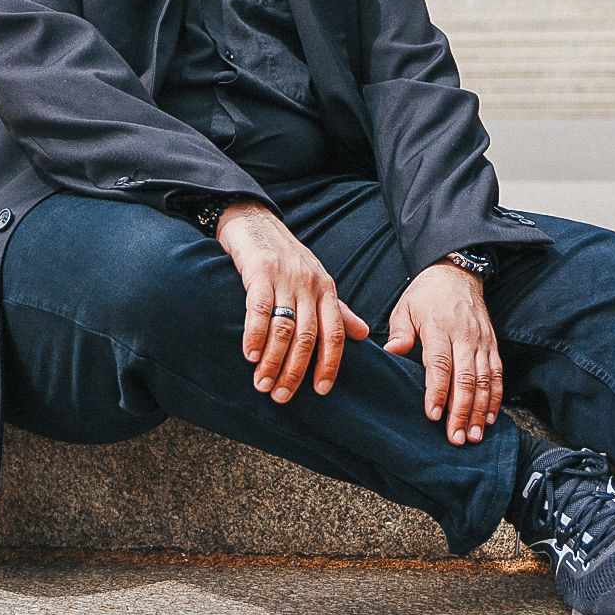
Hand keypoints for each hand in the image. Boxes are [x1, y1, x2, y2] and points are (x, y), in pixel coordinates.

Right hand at [215, 201, 368, 402]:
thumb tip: (364, 335)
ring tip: (262, 383)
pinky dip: (255, 334)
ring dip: (273, 360)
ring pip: (285, 327)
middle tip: (281, 396)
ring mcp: (284, 277)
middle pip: (308, 336)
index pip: (335, 333)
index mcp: (326, 289)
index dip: (330, 363)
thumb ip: (337, 309)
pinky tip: (250, 355)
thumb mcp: (315, 279)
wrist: (253, 219)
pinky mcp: (259, 270)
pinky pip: (259, 308)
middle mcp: (309, 284)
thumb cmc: (284, 255)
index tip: (321, 390)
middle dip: (295, 371)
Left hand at [385, 261, 501, 445]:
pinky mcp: (492, 345)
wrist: (456, 274)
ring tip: (474, 436)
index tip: (433, 415)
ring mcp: (481, 341)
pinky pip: (497, 375)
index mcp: (439, 327)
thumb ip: (400, 331)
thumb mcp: (405, 307)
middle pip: (465, 378)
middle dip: (461, 411)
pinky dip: (495, 398)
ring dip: (480, 411)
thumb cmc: (425, 295)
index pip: (440, 363)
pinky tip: (490, 418)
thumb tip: (391, 351)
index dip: (437, 391)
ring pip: (484, 381)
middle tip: (456, 438)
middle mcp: (464, 336)